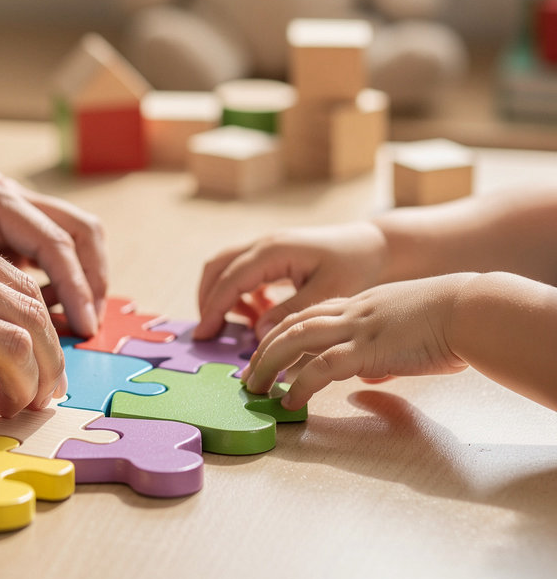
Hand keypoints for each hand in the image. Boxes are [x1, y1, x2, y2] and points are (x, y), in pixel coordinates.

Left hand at [0, 167, 106, 336]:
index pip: (54, 241)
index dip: (76, 289)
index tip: (83, 331)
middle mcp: (2, 190)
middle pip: (79, 230)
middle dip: (92, 281)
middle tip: (86, 330)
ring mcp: (3, 201)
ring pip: (69, 235)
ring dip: (79, 280)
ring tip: (68, 329)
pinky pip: (44, 246)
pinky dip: (54, 278)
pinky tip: (37, 315)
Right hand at [195, 222, 388, 340]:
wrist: (374, 245)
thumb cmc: (355, 266)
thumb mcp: (327, 292)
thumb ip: (290, 311)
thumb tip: (257, 332)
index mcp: (273, 250)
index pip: (230, 280)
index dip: (214, 309)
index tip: (204, 335)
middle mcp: (263, 243)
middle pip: (217, 267)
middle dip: (207, 300)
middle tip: (208, 332)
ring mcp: (266, 246)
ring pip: (226, 267)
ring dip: (222, 295)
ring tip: (240, 325)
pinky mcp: (272, 254)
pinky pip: (242, 271)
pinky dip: (240, 294)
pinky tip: (259, 314)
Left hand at [240, 275, 473, 409]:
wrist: (471, 310)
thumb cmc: (449, 322)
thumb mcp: (404, 330)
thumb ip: (379, 354)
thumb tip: (368, 379)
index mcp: (359, 304)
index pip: (308, 313)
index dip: (281, 330)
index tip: (264, 349)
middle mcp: (350, 311)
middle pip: (290, 324)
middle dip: (262, 349)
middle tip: (247, 374)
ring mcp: (356, 328)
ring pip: (294, 340)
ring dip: (268, 365)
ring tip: (254, 388)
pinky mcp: (366, 350)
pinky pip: (321, 367)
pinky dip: (299, 385)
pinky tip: (289, 401)